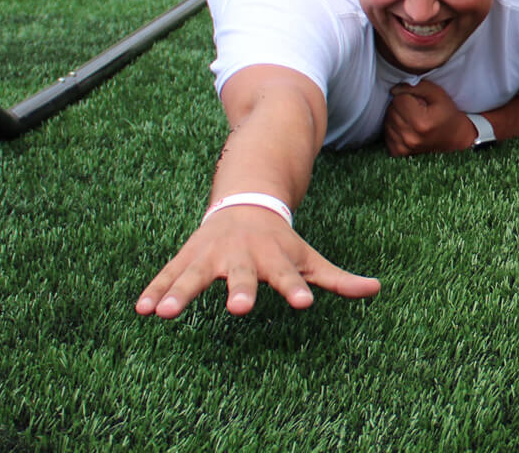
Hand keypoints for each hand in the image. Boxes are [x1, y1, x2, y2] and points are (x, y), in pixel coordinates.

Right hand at [135, 206, 380, 318]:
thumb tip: (377, 289)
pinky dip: (155, 290)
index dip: (297, 288)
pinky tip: (141, 310)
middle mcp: (243, 256)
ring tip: (165, 315)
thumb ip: (339, 279)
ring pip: (194, 275)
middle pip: (242, 275)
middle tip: (239, 309)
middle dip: (240, 290)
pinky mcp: (189, 257)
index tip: (303, 303)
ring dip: (180, 293)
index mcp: (275, 258)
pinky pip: (169, 275)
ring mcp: (213, 255)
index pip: (290, 276)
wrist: (246, 202)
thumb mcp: (310, 257)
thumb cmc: (282, 242)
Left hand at [384, 80, 475, 155]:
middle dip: (401, 105)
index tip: (419, 101)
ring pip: (387, 121)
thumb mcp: (438, 94)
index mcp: (421, 122)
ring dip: (397, 117)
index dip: (407, 96)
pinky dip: (394, 128)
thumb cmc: (447, 114)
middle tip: (416, 109)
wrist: (454, 138)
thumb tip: (394, 90)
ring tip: (412, 118)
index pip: (398, 99)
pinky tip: (407, 128)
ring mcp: (403, 147)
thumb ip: (417, 86)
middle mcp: (410, 137)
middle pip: (391, 110)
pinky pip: (386, 133)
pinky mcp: (398, 153)